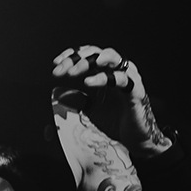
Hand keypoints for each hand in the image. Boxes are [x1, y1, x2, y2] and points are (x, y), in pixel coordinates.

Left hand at [50, 44, 168, 154]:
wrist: (136, 138)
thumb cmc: (116, 120)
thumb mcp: (90, 109)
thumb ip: (77, 99)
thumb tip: (58, 94)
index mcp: (106, 71)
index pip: (87, 55)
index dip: (71, 56)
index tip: (55, 64)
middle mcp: (117, 69)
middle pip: (95, 52)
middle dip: (76, 59)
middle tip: (60, 70)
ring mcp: (128, 76)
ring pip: (110, 57)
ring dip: (89, 62)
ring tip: (73, 71)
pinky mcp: (135, 89)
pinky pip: (120, 78)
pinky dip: (103, 78)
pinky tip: (87, 83)